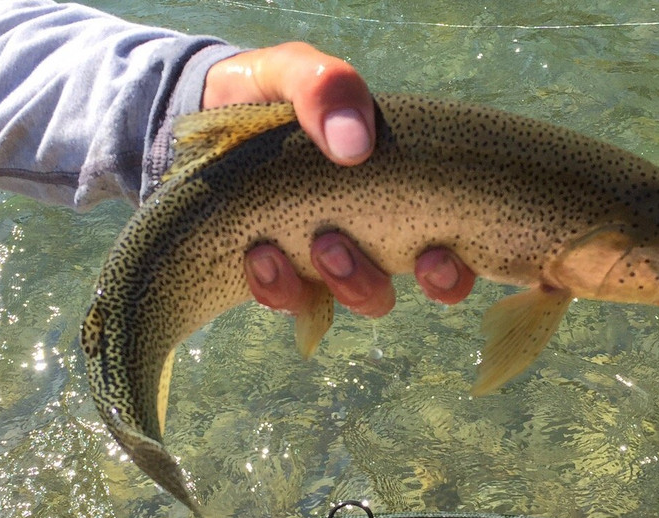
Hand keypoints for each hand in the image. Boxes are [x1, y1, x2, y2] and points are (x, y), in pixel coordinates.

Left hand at [203, 43, 475, 316]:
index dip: (449, 276)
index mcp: (397, 193)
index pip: (447, 253)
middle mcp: (369, 238)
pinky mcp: (279, 275)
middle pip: (392, 291)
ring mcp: (322, 262)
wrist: (209, 110)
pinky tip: (257, 256)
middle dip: (368, 283)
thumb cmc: (275, 94)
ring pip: (347, 302)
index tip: (431, 257)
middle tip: (332, 245)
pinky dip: (277, 289)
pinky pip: (289, 303)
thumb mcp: (301, 73)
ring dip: (332, 285)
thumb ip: (330, 88)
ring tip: (297, 247)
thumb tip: (357, 146)